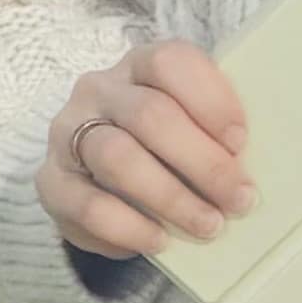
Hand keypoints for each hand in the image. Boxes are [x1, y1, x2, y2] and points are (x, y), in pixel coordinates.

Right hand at [41, 42, 252, 266]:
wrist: (101, 184)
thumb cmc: (162, 151)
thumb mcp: (188, 128)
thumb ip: (214, 134)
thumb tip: (251, 171)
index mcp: (138, 66)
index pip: (170, 62)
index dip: (210, 100)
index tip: (242, 142)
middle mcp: (98, 91)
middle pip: (149, 115)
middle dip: (202, 162)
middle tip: (239, 199)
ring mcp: (68, 134)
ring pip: (118, 157)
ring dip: (171, 197)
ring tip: (208, 226)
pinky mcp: (51, 182)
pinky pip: (87, 204)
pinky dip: (130, 227)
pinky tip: (160, 240)